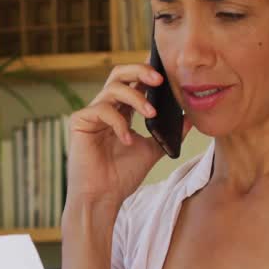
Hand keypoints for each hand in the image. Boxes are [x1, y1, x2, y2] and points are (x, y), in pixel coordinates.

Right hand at [64, 64, 191, 209]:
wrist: (103, 198)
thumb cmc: (122, 177)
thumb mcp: (152, 150)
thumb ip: (167, 134)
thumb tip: (189, 119)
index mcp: (121, 112)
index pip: (133, 82)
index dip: (147, 72)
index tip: (167, 72)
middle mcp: (106, 108)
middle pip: (119, 74)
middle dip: (140, 71)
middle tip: (160, 80)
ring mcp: (92, 114)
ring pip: (112, 88)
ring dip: (136, 97)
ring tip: (151, 114)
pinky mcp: (79, 122)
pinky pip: (101, 109)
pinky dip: (118, 122)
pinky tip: (127, 139)